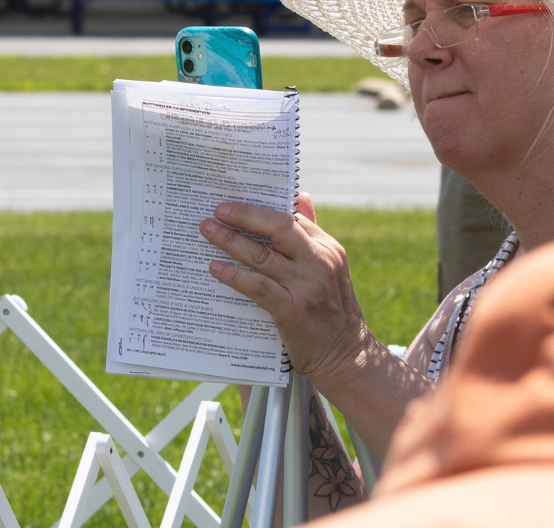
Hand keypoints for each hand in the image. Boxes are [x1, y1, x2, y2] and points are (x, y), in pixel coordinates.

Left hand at [199, 194, 376, 389]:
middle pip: (279, 226)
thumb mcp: (330, 267)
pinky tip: (215, 267)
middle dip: (245, 214)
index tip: (236, 202)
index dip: (261, 207)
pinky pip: (257, 286)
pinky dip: (234, 275)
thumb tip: (300, 197)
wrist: (345, 356)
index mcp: (328, 249)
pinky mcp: (292, 310)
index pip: (293, 217)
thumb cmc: (332, 312)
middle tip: (218, 210)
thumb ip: (313, 233)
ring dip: (230, 240)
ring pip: (262, 254)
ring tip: (208, 230)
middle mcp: (319, 262)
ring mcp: (306, 286)